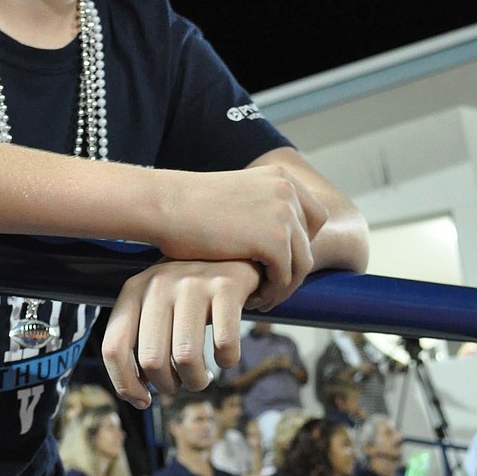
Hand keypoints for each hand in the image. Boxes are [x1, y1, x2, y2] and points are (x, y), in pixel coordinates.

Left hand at [101, 259, 260, 407]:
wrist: (233, 251)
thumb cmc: (188, 292)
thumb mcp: (155, 304)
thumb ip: (140, 339)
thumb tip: (138, 394)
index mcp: (133, 290)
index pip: (113, 347)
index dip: (124, 384)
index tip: (143, 400)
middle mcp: (159, 283)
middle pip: (151, 359)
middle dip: (168, 385)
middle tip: (180, 383)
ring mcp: (193, 282)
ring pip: (186, 357)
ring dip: (196, 381)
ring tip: (202, 377)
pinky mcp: (226, 286)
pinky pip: (224, 344)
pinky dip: (227, 361)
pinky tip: (225, 357)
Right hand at [157, 162, 327, 311]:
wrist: (164, 205)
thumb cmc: (186, 207)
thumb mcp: (235, 197)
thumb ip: (259, 209)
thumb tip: (273, 239)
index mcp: (280, 176)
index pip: (313, 216)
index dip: (299, 243)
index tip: (277, 263)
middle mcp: (287, 191)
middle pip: (309, 242)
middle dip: (293, 269)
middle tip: (269, 287)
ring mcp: (283, 214)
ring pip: (301, 264)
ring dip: (283, 286)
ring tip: (261, 298)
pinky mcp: (273, 240)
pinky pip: (285, 277)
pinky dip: (271, 293)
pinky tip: (251, 299)